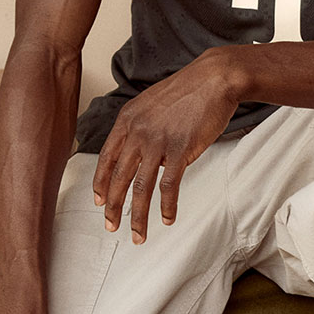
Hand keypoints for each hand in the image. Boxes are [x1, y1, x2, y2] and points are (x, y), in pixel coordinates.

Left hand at [92, 50, 239, 242]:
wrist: (214, 78)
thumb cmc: (188, 90)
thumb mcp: (152, 103)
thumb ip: (141, 127)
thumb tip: (141, 156)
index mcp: (128, 119)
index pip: (107, 157)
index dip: (101, 183)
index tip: (99, 201)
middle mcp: (138, 131)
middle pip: (119, 177)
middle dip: (113, 207)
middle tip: (111, 226)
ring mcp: (159, 141)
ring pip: (141, 187)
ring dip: (138, 216)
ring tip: (138, 235)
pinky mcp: (180, 150)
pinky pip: (168, 186)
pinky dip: (166, 207)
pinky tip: (167, 218)